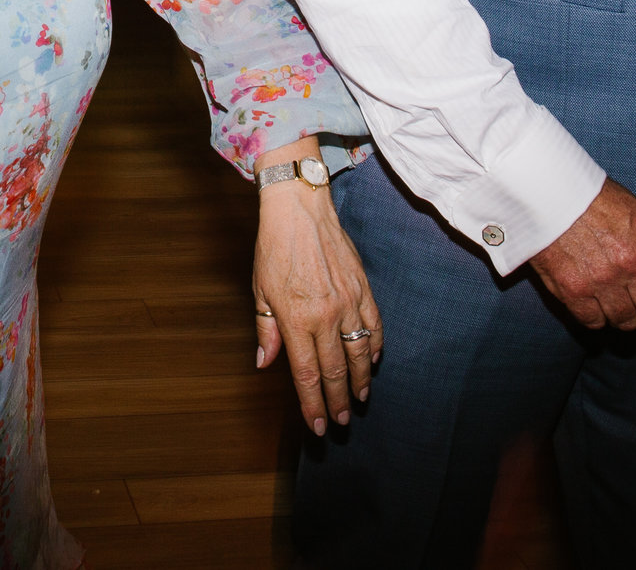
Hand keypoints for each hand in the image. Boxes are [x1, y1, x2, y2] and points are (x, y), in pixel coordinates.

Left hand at [253, 163, 381, 437]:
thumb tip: (265, 363)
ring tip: (360, 398)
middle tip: (343, 421)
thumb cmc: (274, 248)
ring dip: (360, 380)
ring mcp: (348, 302)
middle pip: (335, 371)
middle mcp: (324, 316)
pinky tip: (374, 360)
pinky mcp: (363, 288)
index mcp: (295, 319)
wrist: (299, 209)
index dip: (313, 404)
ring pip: (360, 353)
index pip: (307, 374)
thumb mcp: (260, 290)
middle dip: (338, 401)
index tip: (319, 426)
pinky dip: (376, 346)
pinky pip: (375, 325)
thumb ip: (265, 330)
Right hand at [527, 178, 635, 330]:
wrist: (547, 189)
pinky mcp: (572, 290)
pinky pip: (594, 322)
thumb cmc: (593, 197)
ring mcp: (602, 281)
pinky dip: (597, 319)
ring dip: (626, 318)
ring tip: (620, 306)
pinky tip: (595, 307)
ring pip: (626, 322)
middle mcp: (632, 266)